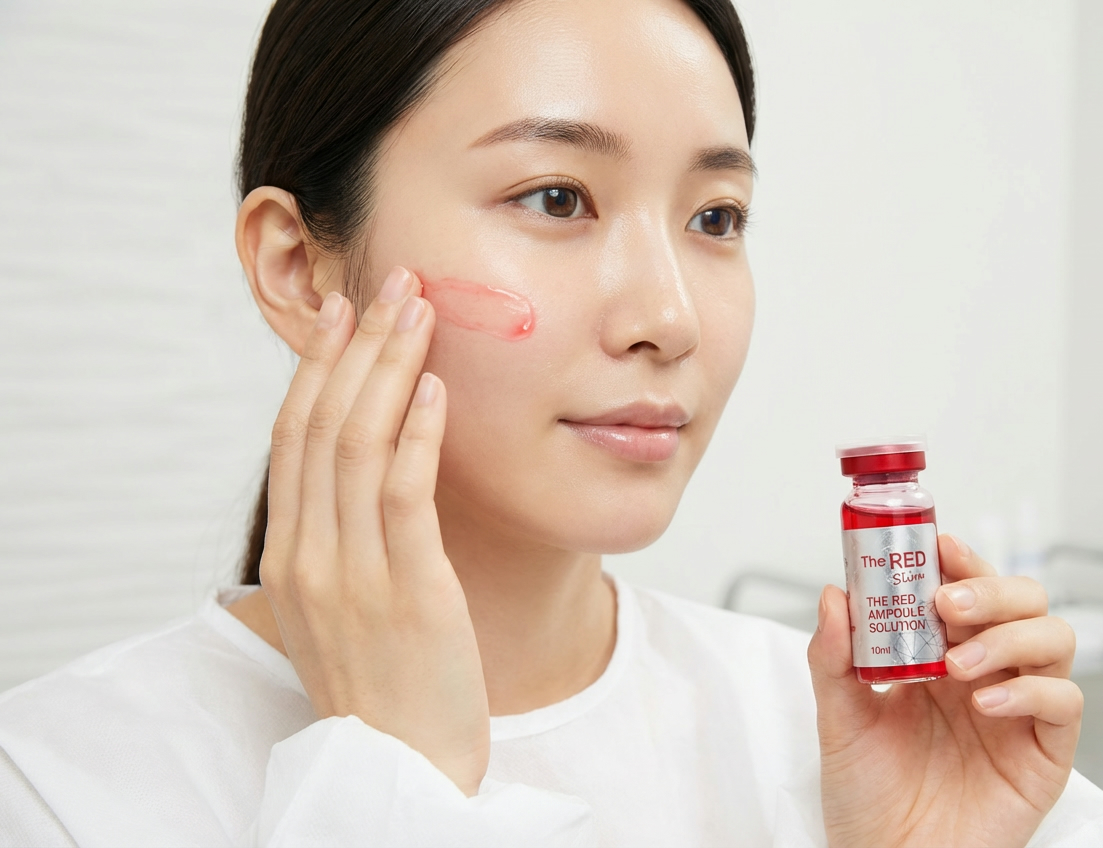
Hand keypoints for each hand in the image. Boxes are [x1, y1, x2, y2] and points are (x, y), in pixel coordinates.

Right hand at [259, 266, 489, 794]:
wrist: (403, 773)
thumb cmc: (383, 690)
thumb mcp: (340, 610)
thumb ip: (340, 542)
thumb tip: (363, 472)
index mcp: (288, 559)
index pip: (293, 439)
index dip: (317, 367)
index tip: (341, 311)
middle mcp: (309, 558)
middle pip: (321, 425)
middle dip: (356, 346)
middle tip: (390, 284)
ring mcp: (353, 575)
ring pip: (358, 444)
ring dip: (389, 368)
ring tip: (418, 311)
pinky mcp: (409, 592)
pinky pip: (404, 495)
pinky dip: (418, 434)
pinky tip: (438, 388)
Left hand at [809, 535, 1080, 847]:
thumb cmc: (867, 797)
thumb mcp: (838, 720)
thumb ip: (833, 658)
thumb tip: (835, 595)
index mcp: (941, 656)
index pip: (968, 589)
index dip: (961, 561)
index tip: (938, 545)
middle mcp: (987, 674)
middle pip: (1022, 600)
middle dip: (990, 589)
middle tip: (946, 604)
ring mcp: (1021, 710)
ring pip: (1054, 637)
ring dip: (1009, 635)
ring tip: (959, 664)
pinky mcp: (1046, 753)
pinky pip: (1065, 702)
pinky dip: (1031, 689)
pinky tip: (986, 703)